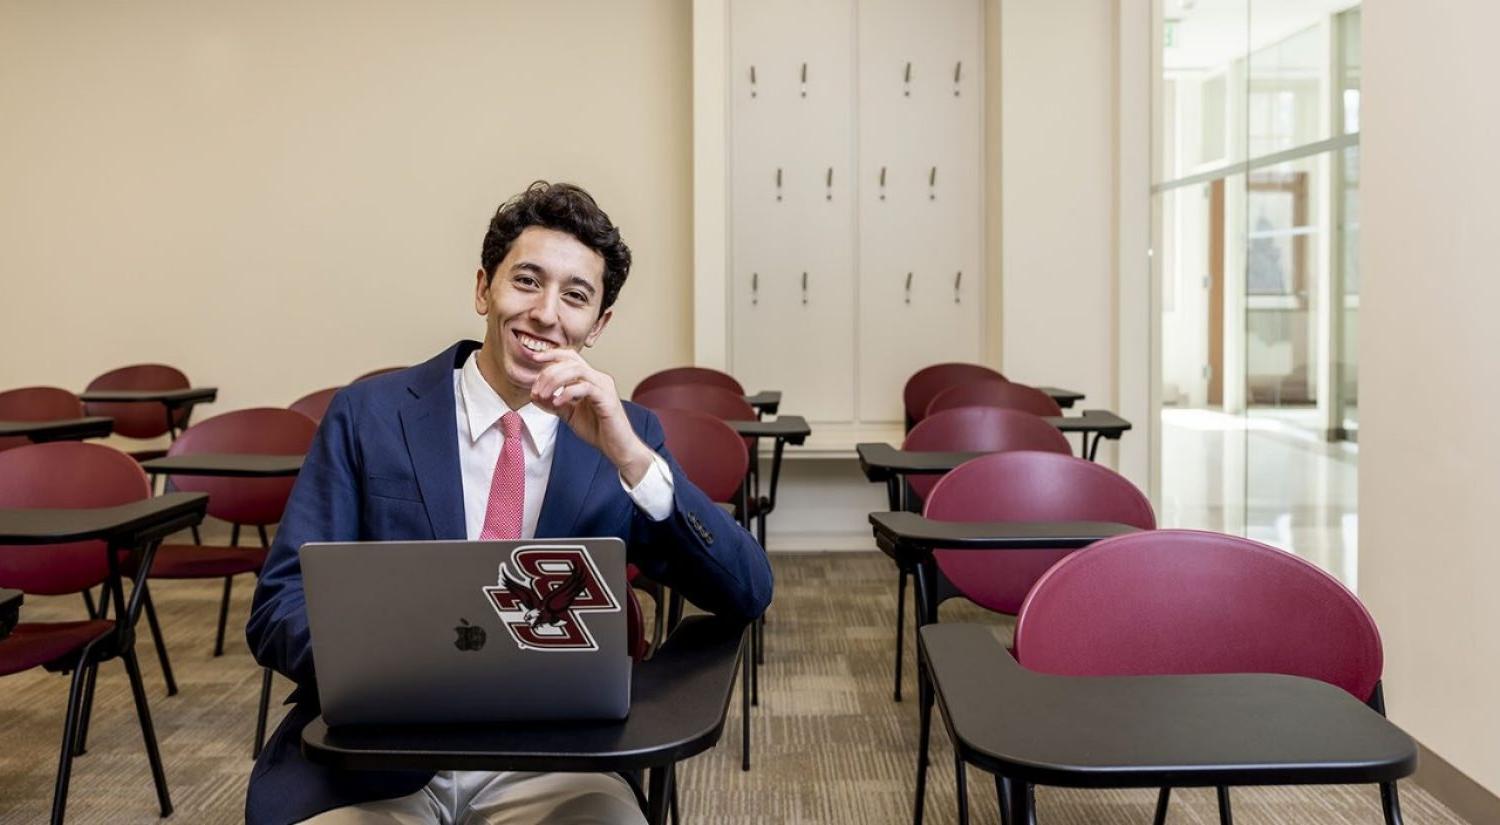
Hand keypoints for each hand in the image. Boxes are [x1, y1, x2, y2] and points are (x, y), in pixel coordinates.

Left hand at [528, 349, 654, 484]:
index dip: (551, 355)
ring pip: (576, 370)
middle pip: (570, 361)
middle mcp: (598, 378)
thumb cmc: (598, 430)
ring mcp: (604, 387)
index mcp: (590, 379)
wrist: (617, 447)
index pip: (570, 358)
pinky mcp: (606, 399)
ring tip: (543, 395)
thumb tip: (534, 395)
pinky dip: (567, 393)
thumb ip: (553, 403)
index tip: (534, 358)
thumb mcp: (569, 414)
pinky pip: (584, 388)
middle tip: (536, 390)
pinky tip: (557, 403)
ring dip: (554, 380)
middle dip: (548, 372)